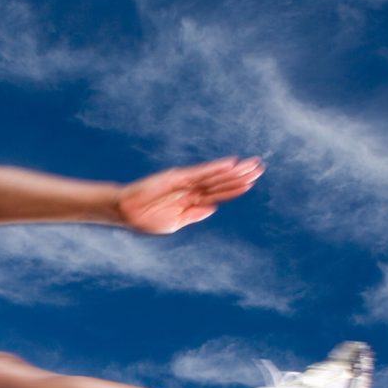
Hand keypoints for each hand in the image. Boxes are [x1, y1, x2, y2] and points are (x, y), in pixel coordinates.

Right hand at [117, 156, 264, 234]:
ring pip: (215, 176)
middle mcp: (191, 189)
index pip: (218, 193)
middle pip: (221, 182)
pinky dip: (216, 169)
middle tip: (260, 167)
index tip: (252, 182)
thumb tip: (213, 209)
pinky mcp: (178, 178)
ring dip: (234, 172)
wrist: (126, 213)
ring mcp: (185, 182)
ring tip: (253, 166)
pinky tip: (231, 164)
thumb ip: (193, 215)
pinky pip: (201, 173)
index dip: (235, 188)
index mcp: (191, 201)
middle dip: (241, 176)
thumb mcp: (174, 223)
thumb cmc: (146, 219)